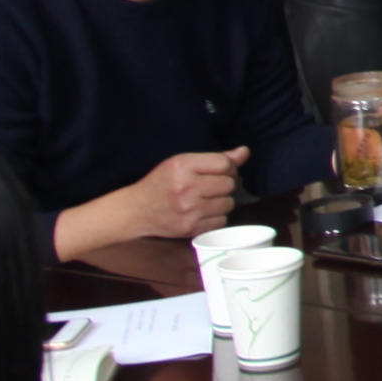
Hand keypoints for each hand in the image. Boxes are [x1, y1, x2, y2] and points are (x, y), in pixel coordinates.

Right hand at [58, 147, 244, 259]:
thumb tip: (245, 152)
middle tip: (211, 187)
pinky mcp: (191, 228)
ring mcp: (189, 210)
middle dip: (225, 185)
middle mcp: (186, 187)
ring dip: (221, 201)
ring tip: (205, 199)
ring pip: (228, 203)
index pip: (224, 164)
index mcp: (182, 165)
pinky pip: (222, 221)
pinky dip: (216, 217)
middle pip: (229, 184)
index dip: (228, 168)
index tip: (221, 171)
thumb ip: (216, 158)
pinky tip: (202, 212)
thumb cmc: (161, 183)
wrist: (136, 211)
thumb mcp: (182, 163)